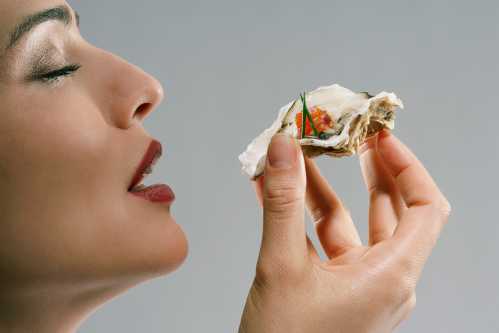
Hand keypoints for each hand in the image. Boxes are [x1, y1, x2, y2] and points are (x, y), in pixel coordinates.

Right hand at [239, 131, 450, 332]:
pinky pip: (323, 243)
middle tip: (349, 137)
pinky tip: (276, 193)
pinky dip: (302, 216)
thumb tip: (283, 147)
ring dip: (320, 190)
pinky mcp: (334, 291)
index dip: (407, 166)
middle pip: (389, 211)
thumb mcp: (281, 266)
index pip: (426, 208)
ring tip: (297, 158)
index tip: (380, 136)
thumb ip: (282, 202)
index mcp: (391, 276)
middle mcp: (383, 280)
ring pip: (348, 225)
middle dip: (366, 170)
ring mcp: (358, 286)